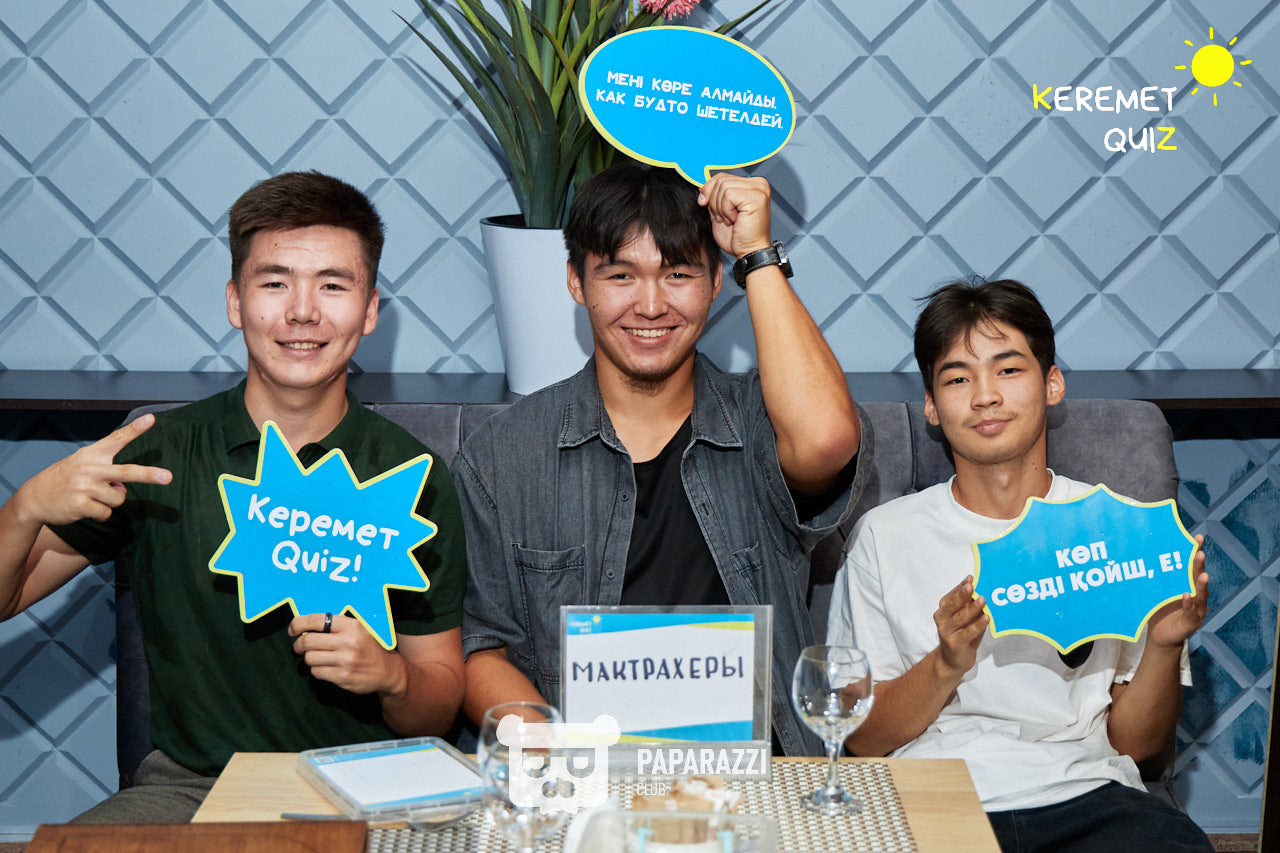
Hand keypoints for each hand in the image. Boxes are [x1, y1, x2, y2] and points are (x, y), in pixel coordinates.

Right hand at [14, 413, 171, 525]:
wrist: (34, 498)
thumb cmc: (67, 479)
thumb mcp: (83, 465)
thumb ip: (107, 471)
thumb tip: (124, 488)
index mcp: (91, 454)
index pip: (117, 438)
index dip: (135, 429)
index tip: (152, 419)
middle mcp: (89, 468)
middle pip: (127, 472)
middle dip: (149, 475)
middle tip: (168, 477)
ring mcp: (84, 487)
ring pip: (119, 499)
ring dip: (110, 501)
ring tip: (92, 496)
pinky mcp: (80, 505)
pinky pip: (106, 513)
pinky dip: (101, 514)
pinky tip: (85, 507)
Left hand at [289, 612, 405, 695]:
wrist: (388, 670)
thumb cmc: (369, 646)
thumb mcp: (358, 629)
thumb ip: (336, 625)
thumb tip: (304, 625)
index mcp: (351, 625)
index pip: (316, 620)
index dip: (298, 624)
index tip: (292, 630)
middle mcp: (347, 641)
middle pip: (307, 641)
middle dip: (298, 645)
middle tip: (299, 647)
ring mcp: (345, 660)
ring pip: (309, 659)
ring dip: (309, 659)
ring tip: (318, 658)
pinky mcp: (342, 677)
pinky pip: (316, 672)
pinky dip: (317, 670)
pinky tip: (327, 668)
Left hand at [698, 173, 772, 258]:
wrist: (749, 252)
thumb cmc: (739, 237)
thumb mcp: (720, 211)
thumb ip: (714, 196)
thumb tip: (702, 188)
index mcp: (751, 185)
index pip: (722, 177)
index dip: (709, 190)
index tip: (704, 203)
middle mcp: (758, 184)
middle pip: (721, 180)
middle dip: (715, 201)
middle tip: (725, 218)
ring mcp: (759, 189)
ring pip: (723, 187)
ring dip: (721, 208)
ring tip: (731, 220)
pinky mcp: (756, 197)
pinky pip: (729, 195)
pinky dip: (726, 210)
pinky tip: (735, 220)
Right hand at [934, 576, 987, 676]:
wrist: (953, 660)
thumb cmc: (962, 634)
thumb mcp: (965, 617)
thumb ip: (969, 604)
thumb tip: (980, 586)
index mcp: (943, 609)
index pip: (952, 595)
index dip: (961, 586)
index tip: (971, 577)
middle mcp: (941, 618)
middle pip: (952, 604)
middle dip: (962, 594)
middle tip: (972, 585)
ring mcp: (946, 631)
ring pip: (960, 618)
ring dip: (972, 608)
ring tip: (982, 600)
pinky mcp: (954, 643)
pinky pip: (967, 632)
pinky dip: (977, 625)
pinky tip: (986, 618)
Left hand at [1147, 536, 1209, 649]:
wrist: (1161, 636)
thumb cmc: (1159, 610)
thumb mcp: (1156, 590)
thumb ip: (1155, 576)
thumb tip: (1139, 554)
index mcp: (1187, 585)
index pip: (1193, 566)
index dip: (1196, 552)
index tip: (1198, 537)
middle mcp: (1196, 595)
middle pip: (1198, 578)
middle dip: (1199, 565)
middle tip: (1200, 553)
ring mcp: (1197, 609)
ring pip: (1200, 595)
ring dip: (1201, 585)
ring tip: (1203, 575)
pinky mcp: (1192, 623)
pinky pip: (1191, 612)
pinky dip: (1188, 604)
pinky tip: (1186, 595)